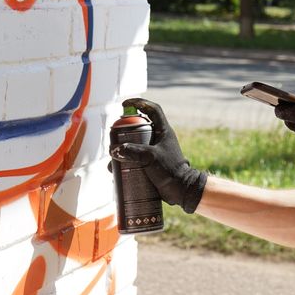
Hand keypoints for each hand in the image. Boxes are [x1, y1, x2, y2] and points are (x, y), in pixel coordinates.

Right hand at [110, 98, 206, 213]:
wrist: (181, 190)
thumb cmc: (170, 170)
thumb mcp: (150, 158)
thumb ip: (132, 151)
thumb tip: (114, 149)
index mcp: (163, 131)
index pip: (152, 110)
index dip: (139, 103)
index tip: (124, 104)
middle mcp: (159, 139)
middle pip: (138, 128)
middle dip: (124, 133)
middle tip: (113, 139)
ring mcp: (155, 151)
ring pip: (134, 145)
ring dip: (122, 151)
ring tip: (112, 161)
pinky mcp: (151, 164)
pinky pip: (135, 159)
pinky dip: (125, 164)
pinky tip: (116, 172)